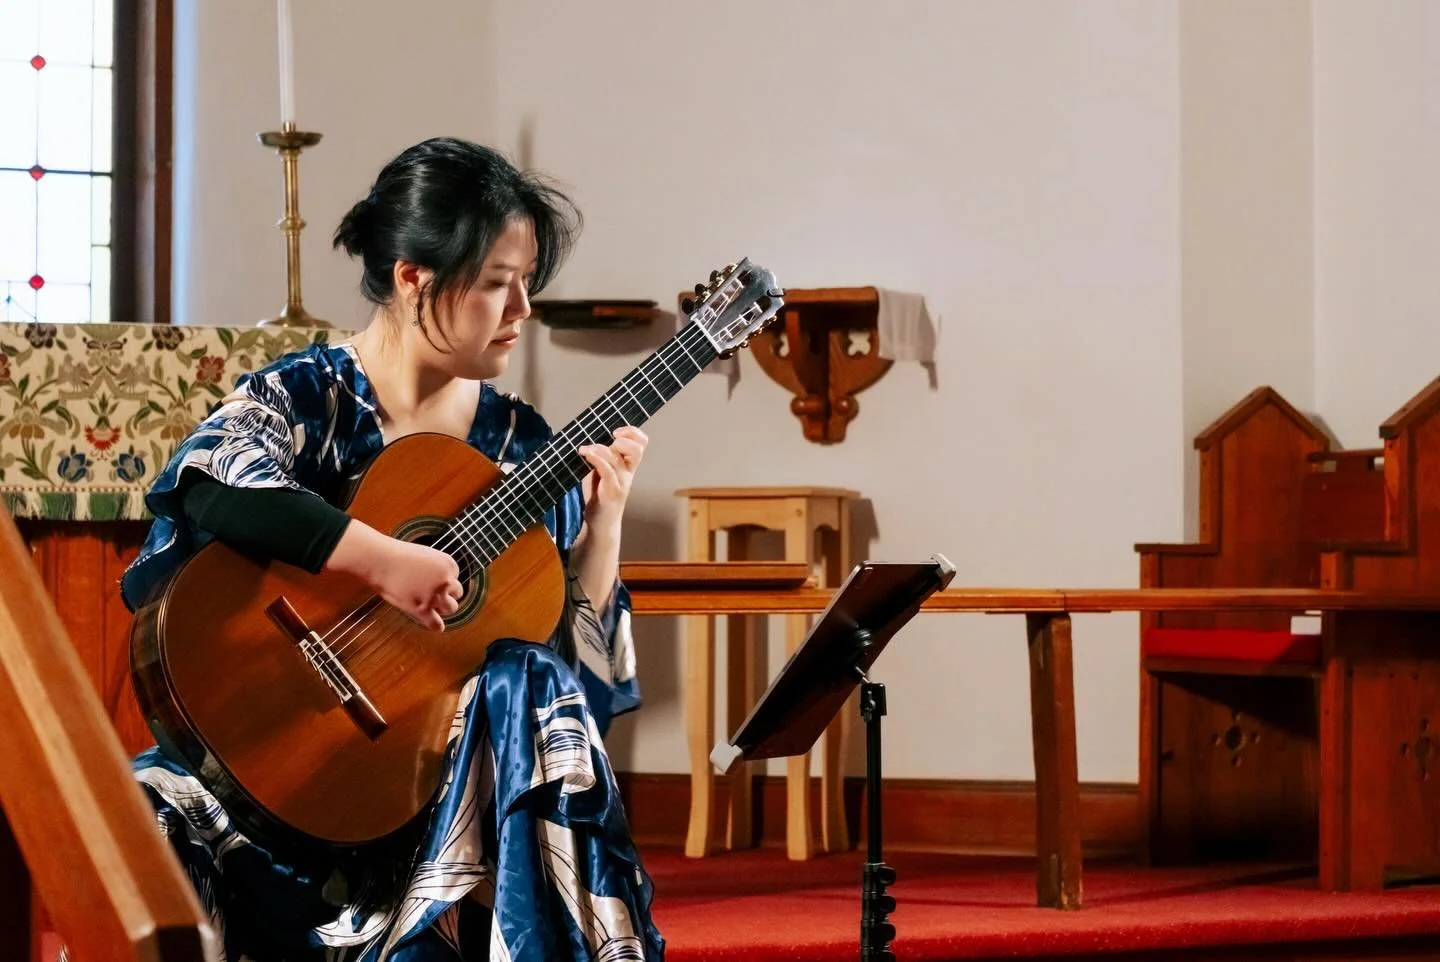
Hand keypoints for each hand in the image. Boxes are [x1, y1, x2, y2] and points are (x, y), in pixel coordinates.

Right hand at [326, 521, 462, 630]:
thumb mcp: (426, 556)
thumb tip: (445, 584)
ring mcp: (435, 596)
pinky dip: (437, 625)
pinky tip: (436, 626)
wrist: (380, 561)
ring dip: (442, 608)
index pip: (455, 578)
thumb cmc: (398, 557)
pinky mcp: (423, 609)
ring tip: (430, 604)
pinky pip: (436, 623)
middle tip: (430, 593)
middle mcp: (446, 580)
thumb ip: (438, 569)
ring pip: (451, 608)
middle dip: (446, 594)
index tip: (431, 580)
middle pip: (457, 594)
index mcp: (449, 564)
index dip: (443, 580)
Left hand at [578, 425, 647, 535]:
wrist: (600, 522)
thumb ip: (600, 454)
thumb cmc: (598, 494)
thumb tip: (589, 436)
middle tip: (608, 439)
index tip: (615, 431)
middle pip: (637, 449)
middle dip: (623, 439)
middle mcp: (628, 472)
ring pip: (616, 458)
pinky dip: (596, 459)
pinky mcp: (612, 492)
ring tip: (584, 449)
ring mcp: (622, 482)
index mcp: (628, 464)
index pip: (641, 443)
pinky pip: (607, 471)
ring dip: (598, 449)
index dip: (632, 432)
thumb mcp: (599, 469)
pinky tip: (585, 455)